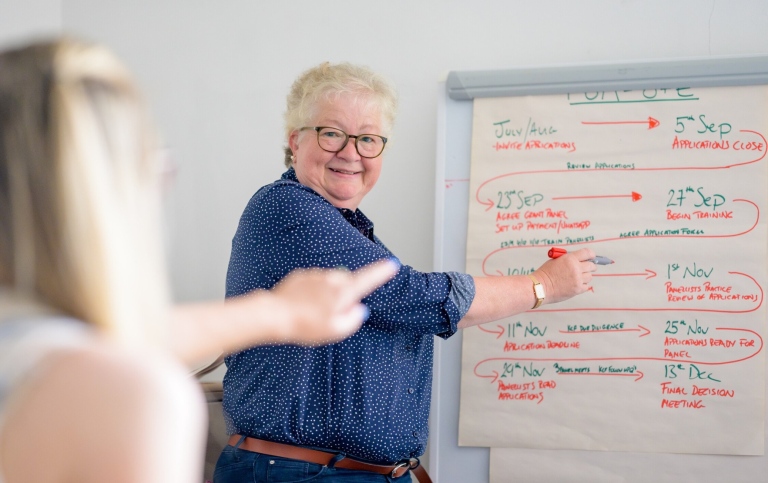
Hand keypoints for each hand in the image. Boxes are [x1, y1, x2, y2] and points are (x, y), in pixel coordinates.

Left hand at [271, 259, 399, 344]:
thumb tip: (359, 309)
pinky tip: (302, 305)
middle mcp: (330, 279)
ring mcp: (315, 275)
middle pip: (347, 281)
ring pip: (329, 282)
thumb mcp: (335, 331)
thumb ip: (353, 320)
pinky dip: (312, 292)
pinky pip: (313, 282)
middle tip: (331, 313)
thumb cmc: (305, 325)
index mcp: (343, 292)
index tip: (391, 264)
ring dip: (326, 293)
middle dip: (345, 292)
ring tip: (311, 312)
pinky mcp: (301, 275)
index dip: (382, 272)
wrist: (275, 314)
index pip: (368, 278)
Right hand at [532, 248, 595, 304]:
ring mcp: (578, 279)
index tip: (592, 257)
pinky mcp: (577, 289)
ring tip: (577, 278)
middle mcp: (576, 268)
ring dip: (585, 276)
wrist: (540, 287)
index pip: (587, 253)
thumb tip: (578, 260)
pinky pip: (587, 286)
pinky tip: (576, 284)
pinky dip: (583, 285)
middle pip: (591, 265)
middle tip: (587, 268)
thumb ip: (568, 259)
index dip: (591, 255)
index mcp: (570, 259)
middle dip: (590, 266)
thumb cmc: (545, 274)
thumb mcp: (555, 260)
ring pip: (590, 276)